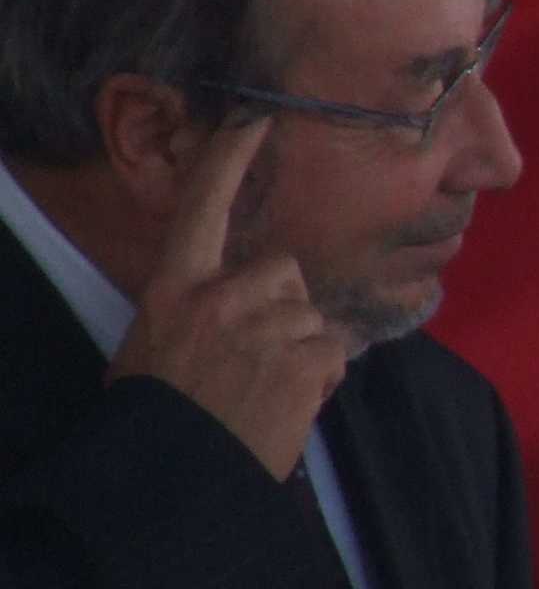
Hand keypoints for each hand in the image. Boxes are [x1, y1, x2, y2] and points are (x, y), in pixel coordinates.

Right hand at [103, 116, 344, 479]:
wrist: (176, 471)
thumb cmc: (162, 410)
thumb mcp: (155, 344)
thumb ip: (198, 308)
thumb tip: (232, 302)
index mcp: (175, 288)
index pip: (203, 208)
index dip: (230, 159)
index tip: (255, 117)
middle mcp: (221, 297)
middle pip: (285, 270)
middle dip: (284, 306)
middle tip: (255, 356)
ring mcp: (266, 326)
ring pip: (312, 314)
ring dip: (302, 348)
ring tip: (264, 389)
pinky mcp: (305, 359)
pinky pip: (334, 352)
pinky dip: (321, 378)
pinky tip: (287, 404)